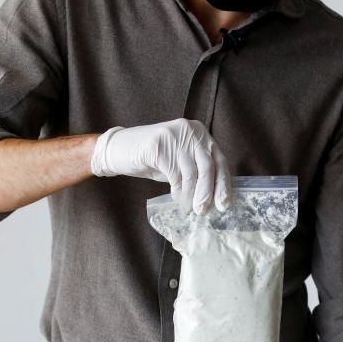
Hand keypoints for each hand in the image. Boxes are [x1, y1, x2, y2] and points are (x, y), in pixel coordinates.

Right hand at [90, 118, 230, 213]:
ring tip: (189, 208)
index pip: (219, 160)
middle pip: (208, 166)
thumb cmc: (152, 159)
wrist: (118, 149)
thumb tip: (215, 195)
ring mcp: (174, 136)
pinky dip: (178, 191)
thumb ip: (197, 170)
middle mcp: (190, 130)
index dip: (223, 184)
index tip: (224, 204)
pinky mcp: (159, 146)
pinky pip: (175, 175)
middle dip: (208, 192)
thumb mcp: (180, 161)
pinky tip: (176, 198)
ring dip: (191, 195)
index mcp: (199, 132)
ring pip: (192, 173)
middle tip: (204, 211)